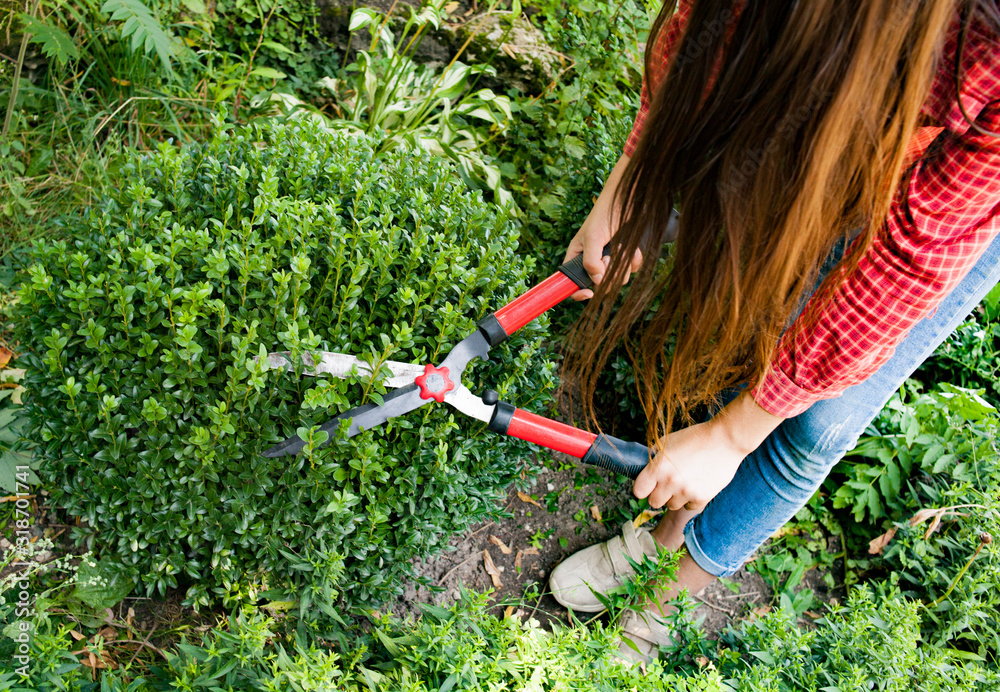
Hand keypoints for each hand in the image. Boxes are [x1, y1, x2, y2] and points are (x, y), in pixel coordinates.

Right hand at [562, 155, 642, 300]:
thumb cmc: (605, 213)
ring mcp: (610, 259)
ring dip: (622, 266)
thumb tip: (596, 282)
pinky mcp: (625, 256)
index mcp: (577, 256)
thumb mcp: (593, 236)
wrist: (629, 198)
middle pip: (598, 285)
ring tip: (621, 248)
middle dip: (607, 275)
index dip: (577, 293)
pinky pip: (631, 270)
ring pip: (617, 280)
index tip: (589, 294)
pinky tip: (633, 248)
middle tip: (609, 258)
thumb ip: (591, 261)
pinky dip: (634, 261)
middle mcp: (592, 260)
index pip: (570, 282)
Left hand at [633, 392, 784, 510]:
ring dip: (675, 497)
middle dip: (658, 494)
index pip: (638, 491)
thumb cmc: (695, 438)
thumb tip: (645, 468)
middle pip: (653, 503)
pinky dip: (691, 499)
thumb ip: (654, 457)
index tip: (648, 485)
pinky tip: (696, 485)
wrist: (725, 440)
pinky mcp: (702, 498)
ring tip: (684, 482)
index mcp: (658, 468)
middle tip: (667, 484)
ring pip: (671, 506)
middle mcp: (670, 482)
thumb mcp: (667, 441)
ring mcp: (686, 492)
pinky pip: (689, 507)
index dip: (642, 488)